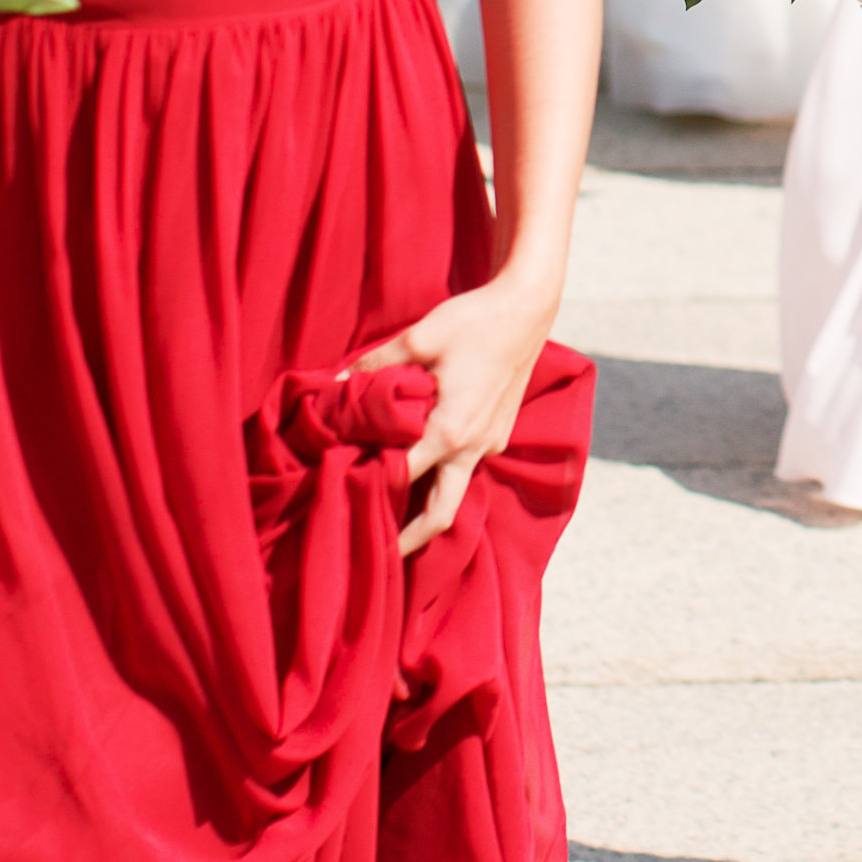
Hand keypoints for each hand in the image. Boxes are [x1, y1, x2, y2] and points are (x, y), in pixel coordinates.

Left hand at [355, 265, 557, 553]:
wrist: (528, 305)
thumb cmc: (474, 320)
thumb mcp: (418, 338)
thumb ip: (375, 365)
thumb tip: (333, 382)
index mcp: (451, 432)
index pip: (403, 478)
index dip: (371, 489)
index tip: (344, 503)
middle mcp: (474, 447)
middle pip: (442, 512)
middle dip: (412, 538)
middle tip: (380, 556)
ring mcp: (492, 441)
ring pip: (457, 488)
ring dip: (427, 503)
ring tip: (393, 509)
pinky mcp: (500, 430)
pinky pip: (468, 464)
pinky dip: (444, 471)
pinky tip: (423, 460)